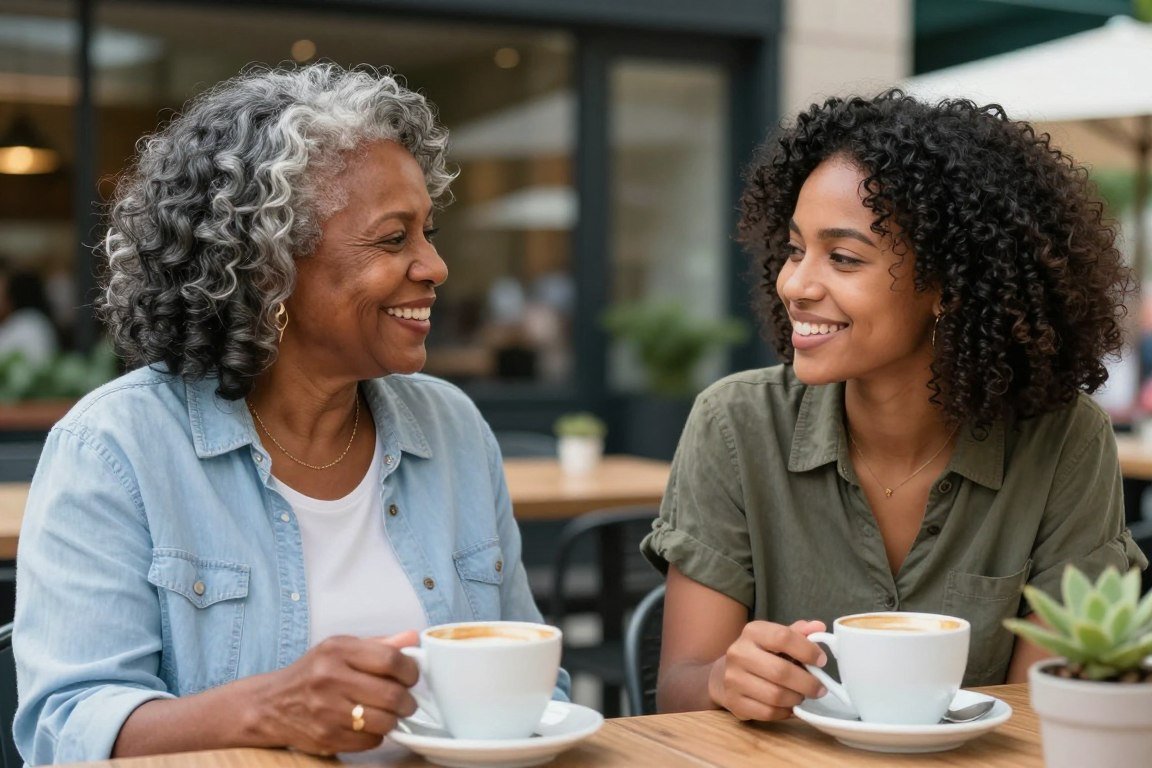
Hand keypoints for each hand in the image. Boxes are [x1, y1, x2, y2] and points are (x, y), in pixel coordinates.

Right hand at [259, 631, 419, 754]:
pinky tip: (367, 725)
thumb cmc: (312, 673)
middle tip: (407, 701)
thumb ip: (379, 644)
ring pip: (384, 722)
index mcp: (338, 650)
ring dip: (394, 720)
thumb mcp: (341, 648)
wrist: (271, 704)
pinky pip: (370, 741)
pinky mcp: (326, 737)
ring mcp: (327, 710)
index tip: (411, 677)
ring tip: (389, 714)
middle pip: (391, 694)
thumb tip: (413, 638)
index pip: (390, 659)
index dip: (410, 671)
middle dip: (408, 701)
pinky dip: (376, 735)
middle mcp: (330, 678)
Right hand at [707, 619, 827, 720]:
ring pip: (775, 696)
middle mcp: (739, 653)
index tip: (822, 661)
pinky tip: (789, 706)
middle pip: (781, 671)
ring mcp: (733, 679)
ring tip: (802, 696)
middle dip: (807, 683)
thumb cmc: (760, 654)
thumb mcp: (776, 638)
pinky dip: (785, 712)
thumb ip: (798, 633)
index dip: (808, 650)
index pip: (783, 637)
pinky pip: (768, 712)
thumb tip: (819, 627)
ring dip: (796, 699)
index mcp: (752, 632)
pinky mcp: (734, 701)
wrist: (724, 675)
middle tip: (820, 688)